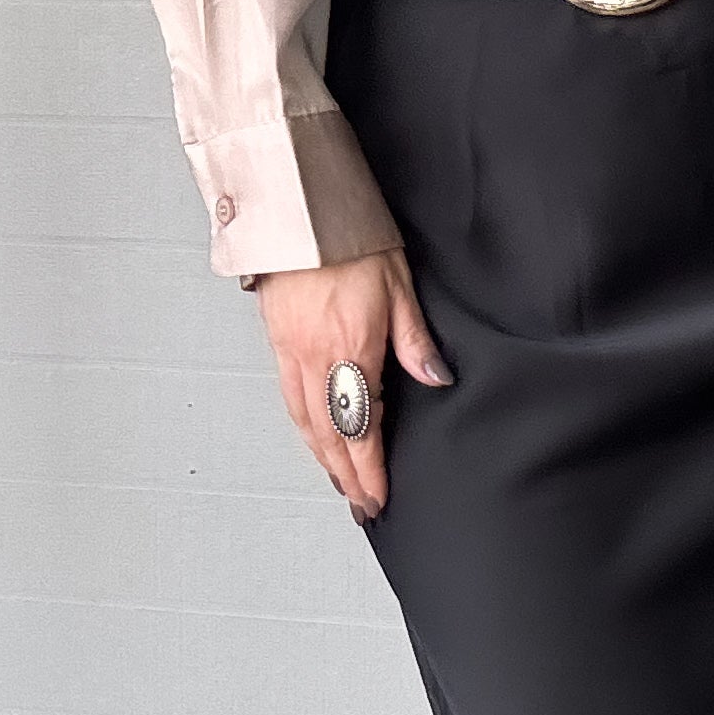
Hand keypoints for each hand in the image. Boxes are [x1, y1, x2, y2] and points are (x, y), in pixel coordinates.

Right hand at [251, 246, 452, 523]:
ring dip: (324, 457)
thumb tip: (436, 377)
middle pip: (330, 435)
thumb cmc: (348, 239)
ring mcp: (291, 352)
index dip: (370, 467)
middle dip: (348, 474)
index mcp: (351, 349)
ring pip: (305, 421)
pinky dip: (304, 428)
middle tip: (362, 503)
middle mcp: (315, 359)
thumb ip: (414, 339)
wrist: (296, 211)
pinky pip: (290, 399)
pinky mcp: (277, 342)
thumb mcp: (398, 285)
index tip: (378, 495)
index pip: (361, 426)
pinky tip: (314, 437)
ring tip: (341, 481)